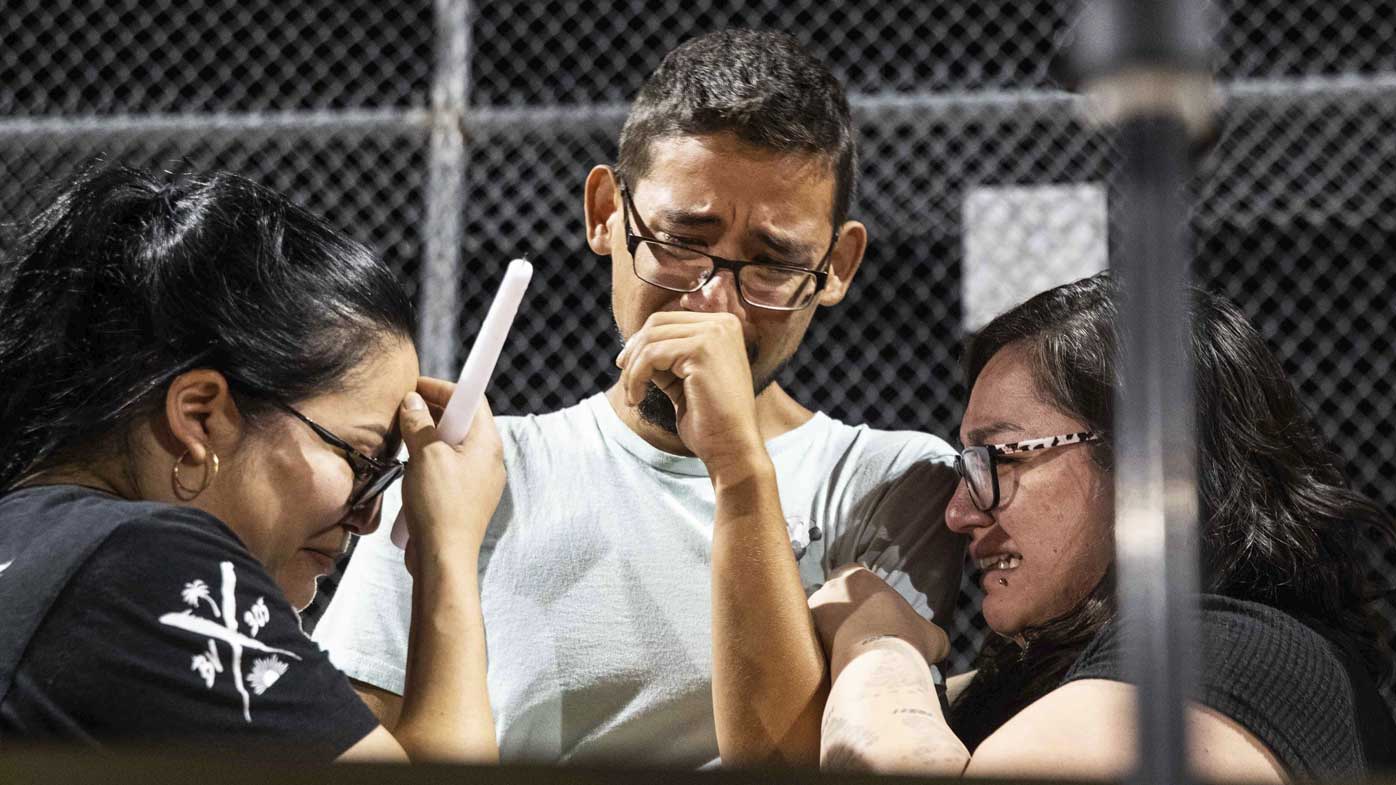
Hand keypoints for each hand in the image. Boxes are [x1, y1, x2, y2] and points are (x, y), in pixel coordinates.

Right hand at [397, 380, 505, 576]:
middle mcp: (488, 459)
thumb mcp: (425, 455)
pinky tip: (410, 464)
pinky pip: (448, 467)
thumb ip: (419, 424)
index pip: (472, 399)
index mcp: (487, 443)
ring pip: (453, 445)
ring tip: (404, 435)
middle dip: (433, 411)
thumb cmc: (439, 506)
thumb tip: (413, 402)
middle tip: (405, 408)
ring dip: (429, 436)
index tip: (417, 386)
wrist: (443, 557)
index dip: (444, 388)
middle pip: (463, 421)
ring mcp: (478, 480)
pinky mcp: (465, 498)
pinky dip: (430, 459)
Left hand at [615, 311, 764, 471]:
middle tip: (627, 382)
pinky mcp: (702, 350)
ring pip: (651, 339)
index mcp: (723, 326)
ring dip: (633, 370)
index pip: (667, 320)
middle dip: (634, 352)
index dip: (641, 343)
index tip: (627, 368)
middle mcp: (723, 323)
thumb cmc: (710, 421)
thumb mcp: (684, 380)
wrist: (733, 449)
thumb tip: (633, 347)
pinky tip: (637, 398)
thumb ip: (667, 359)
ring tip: (633, 397)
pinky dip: (636, 377)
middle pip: (657, 323)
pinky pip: (651, 355)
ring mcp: (715, 334)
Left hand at [809, 565, 949, 678]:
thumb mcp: (930, 634)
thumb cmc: (905, 638)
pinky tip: (835, 669)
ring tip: (845, 657)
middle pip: (831, 599)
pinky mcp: (802, 636)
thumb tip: (936, 644)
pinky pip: (809, 644)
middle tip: (856, 639)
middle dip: (840, 616)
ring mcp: (812, 611)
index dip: (861, 597)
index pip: (851, 578)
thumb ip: (927, 633)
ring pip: (817, 622)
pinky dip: (820, 655)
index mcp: (855, 575)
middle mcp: (828, 587)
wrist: (878, 663)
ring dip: (828, 636)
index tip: (870, 616)